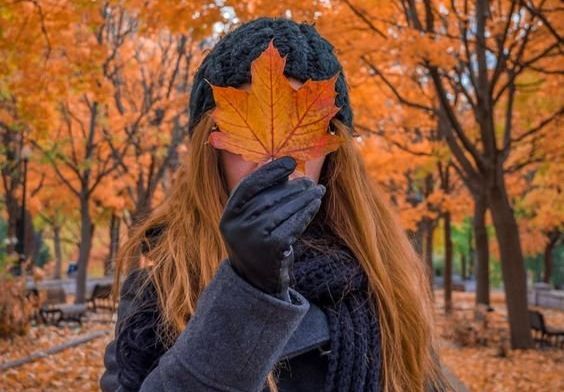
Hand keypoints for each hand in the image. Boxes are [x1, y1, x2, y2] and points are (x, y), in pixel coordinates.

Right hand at [219, 156, 325, 300]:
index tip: (290, 161)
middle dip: (292, 187)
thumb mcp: (252, 219)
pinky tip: (315, 204)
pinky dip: (306, 213)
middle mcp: (236, 227)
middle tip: (310, 181)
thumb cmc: (258, 243)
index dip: (269, 171)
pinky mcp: (271, 249)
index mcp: (228, 215)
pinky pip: (293, 225)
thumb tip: (282, 163)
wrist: (258, 283)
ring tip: (317, 190)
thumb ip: (262, 195)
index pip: (248, 186)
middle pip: (268, 198)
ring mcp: (252, 239)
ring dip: (303, 198)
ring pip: (283, 210)